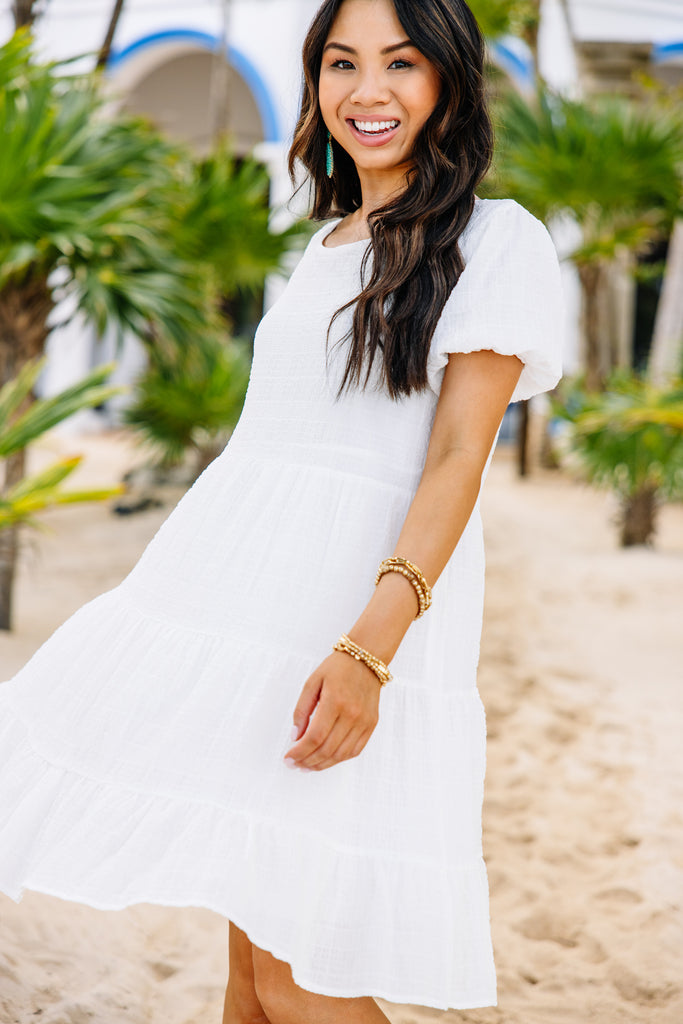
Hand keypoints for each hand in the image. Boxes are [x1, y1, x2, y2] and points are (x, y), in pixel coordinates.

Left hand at [284, 650, 381, 771]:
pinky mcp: (371, 724)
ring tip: (308, 766)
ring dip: (322, 764)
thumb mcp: (312, 682)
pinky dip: (339, 759)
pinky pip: (355, 750)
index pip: (315, 737)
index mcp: (335, 701)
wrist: (366, 659)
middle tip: (295, 765)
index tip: (288, 758)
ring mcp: (364, 721)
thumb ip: (301, 710)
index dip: (299, 752)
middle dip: (307, 761)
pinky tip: (326, 759)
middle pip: (327, 749)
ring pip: (341, 754)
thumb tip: (295, 736)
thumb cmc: (337, 668)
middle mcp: (352, 714)